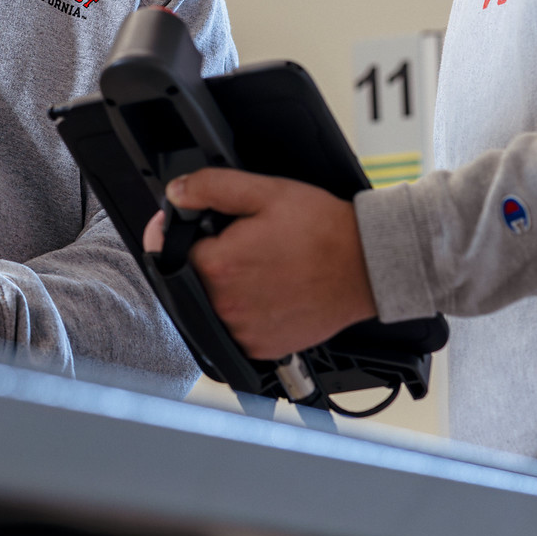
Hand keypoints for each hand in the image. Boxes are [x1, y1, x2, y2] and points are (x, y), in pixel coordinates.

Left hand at [142, 171, 377, 359]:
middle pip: (192, 277)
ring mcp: (243, 331)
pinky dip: (243, 309)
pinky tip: (267, 288)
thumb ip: (212, 188)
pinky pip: (235, 327)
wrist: (366, 267)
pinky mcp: (262, 347)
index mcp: (219, 267)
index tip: (185, 224)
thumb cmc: (322, 230)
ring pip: (212, 304)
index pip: (170, 250)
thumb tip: (176, 193)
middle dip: (205, 257)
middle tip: (238, 241)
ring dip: (223, 285)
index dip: (174, 232)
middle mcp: (226, 306)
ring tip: (258, 265)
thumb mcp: (265, 192)